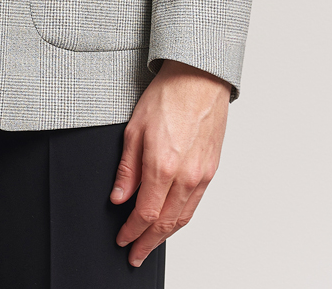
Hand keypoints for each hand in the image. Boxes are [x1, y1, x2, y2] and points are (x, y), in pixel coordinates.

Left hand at [110, 58, 229, 266]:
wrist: (199, 78)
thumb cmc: (167, 95)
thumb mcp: (134, 128)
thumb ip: (128, 168)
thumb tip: (119, 197)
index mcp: (163, 165)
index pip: (145, 213)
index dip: (131, 231)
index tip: (122, 239)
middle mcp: (186, 176)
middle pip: (166, 223)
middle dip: (147, 242)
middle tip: (134, 255)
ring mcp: (202, 175)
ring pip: (183, 218)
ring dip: (165, 236)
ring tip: (150, 245)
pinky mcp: (212, 170)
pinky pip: (196, 204)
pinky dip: (182, 219)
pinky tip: (172, 222)